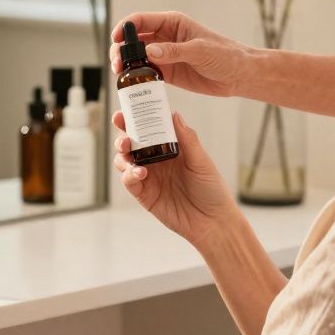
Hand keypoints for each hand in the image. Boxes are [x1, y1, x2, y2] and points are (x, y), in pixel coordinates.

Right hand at [109, 12, 250, 96]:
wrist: (239, 75)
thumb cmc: (225, 55)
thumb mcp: (200, 50)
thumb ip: (174, 51)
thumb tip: (149, 51)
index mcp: (172, 23)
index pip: (141, 21)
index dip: (124, 28)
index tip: (116, 39)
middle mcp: (165, 37)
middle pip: (134, 40)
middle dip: (121, 50)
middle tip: (117, 65)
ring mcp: (164, 55)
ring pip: (137, 57)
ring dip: (126, 65)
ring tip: (120, 76)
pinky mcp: (167, 72)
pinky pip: (146, 73)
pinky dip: (136, 78)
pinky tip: (131, 86)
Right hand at [112, 110, 237, 247]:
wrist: (212, 222)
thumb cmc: (211, 189)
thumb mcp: (201, 161)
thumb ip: (187, 139)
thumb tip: (174, 114)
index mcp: (169, 148)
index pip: (148, 129)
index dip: (134, 120)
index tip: (125, 112)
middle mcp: (156, 161)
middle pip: (131, 144)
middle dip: (122, 136)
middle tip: (124, 136)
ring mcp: (148, 177)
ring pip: (124, 161)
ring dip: (122, 155)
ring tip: (129, 154)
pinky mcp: (144, 195)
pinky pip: (129, 181)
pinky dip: (129, 174)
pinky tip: (139, 173)